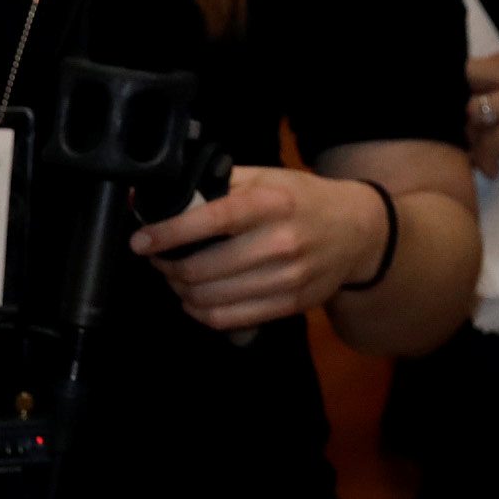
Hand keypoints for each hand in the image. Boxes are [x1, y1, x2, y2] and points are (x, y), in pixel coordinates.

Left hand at [131, 165, 389, 332]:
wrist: (358, 231)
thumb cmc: (302, 199)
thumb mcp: (266, 179)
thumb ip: (217, 184)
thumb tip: (158, 194)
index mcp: (271, 203)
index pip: (208, 221)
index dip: (166, 234)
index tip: (140, 241)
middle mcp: (280, 242)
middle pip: (201, 269)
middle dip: (168, 267)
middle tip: (161, 259)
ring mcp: (287, 277)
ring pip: (209, 298)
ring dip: (181, 291)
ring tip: (178, 278)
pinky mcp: (290, 304)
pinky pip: (228, 319)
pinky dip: (200, 312)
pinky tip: (196, 298)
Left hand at [466, 39, 498, 173]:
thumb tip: (497, 90)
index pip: (478, 63)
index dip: (468, 88)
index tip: (471, 110)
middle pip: (467, 79)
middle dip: (461, 106)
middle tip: (471, 130)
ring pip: (473, 113)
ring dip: (471, 136)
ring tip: (482, 153)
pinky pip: (491, 144)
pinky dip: (486, 159)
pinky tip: (495, 169)